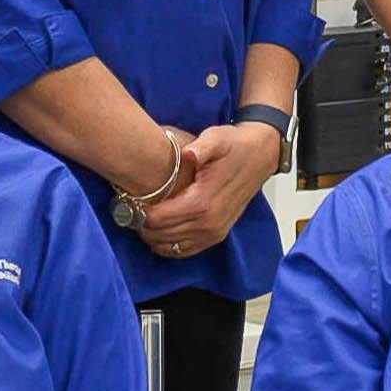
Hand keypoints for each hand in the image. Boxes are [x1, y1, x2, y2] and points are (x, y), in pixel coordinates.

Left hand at [131, 120, 276, 260]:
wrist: (259, 156)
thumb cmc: (234, 146)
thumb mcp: (217, 138)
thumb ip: (201, 147)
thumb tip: (188, 154)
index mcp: (203, 202)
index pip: (159, 219)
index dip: (139, 212)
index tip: (131, 199)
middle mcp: (209, 223)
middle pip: (160, 235)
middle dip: (141, 224)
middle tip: (131, 207)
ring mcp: (214, 233)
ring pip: (169, 247)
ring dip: (151, 235)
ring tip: (142, 217)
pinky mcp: (217, 236)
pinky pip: (184, 251)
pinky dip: (167, 245)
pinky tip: (158, 230)